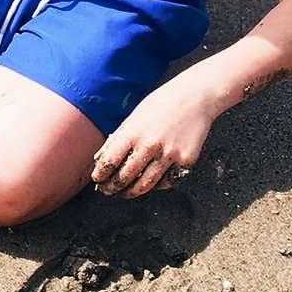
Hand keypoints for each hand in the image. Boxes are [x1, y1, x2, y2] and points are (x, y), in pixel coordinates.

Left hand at [90, 83, 217, 197]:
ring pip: (146, 184)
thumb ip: (119, 138)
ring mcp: (170, 155)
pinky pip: (168, 181)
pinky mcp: (186, 160)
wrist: (195, 98)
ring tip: (125, 193)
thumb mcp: (134, 117)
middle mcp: (150, 146)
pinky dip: (157, 186)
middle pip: (126, 177)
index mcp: (133, 133)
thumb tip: (101, 159)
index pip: (110, 162)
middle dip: (113, 187)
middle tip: (107, 191)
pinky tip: (150, 184)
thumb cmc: (160, 105)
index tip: (97, 180)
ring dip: (132, 192)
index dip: (101, 174)